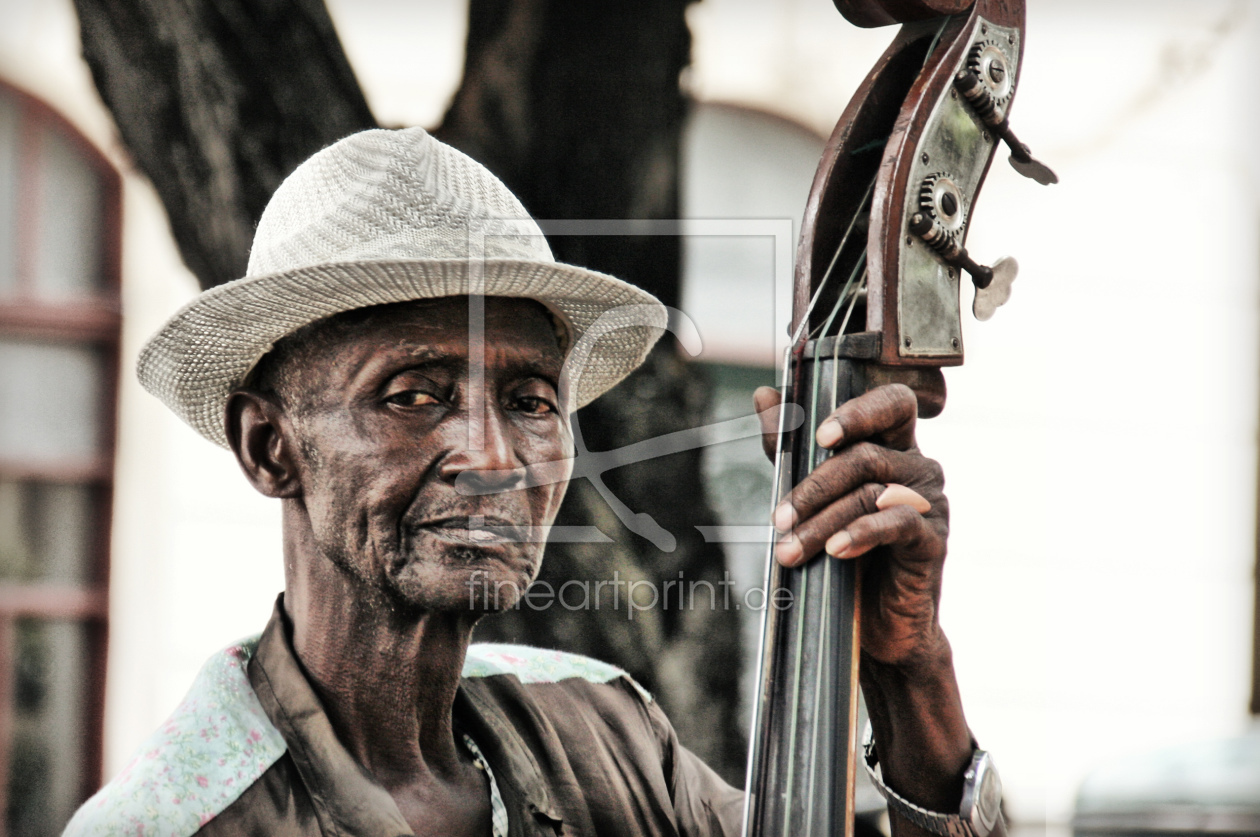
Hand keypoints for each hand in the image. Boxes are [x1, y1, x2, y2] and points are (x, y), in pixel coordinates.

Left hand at [754, 382, 948, 668]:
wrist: (875, 623)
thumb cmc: (844, 552)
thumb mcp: (810, 496)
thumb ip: (790, 447)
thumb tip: (763, 393)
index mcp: (894, 448)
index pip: (894, 404)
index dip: (860, 411)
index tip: (820, 435)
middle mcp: (918, 468)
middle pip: (866, 456)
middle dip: (813, 488)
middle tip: (778, 519)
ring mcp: (929, 503)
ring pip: (872, 493)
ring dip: (823, 521)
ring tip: (790, 549)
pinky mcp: (934, 540)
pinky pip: (897, 524)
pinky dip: (860, 535)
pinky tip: (836, 551)